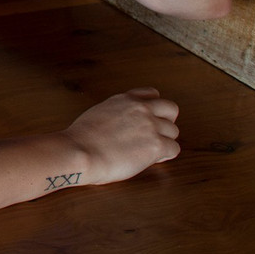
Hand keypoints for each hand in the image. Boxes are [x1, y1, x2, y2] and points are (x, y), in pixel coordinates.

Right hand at [64, 87, 180, 186]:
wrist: (80, 151)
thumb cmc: (81, 139)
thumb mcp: (97, 113)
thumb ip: (115, 113)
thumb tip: (121, 125)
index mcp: (124, 99)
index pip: (152, 94)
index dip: (153, 107)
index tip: (149, 118)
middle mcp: (140, 108)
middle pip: (171, 109)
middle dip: (166, 121)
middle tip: (156, 134)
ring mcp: (150, 126)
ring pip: (173, 131)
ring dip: (164, 140)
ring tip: (150, 151)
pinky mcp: (156, 145)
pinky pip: (174, 149)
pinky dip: (166, 155)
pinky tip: (153, 159)